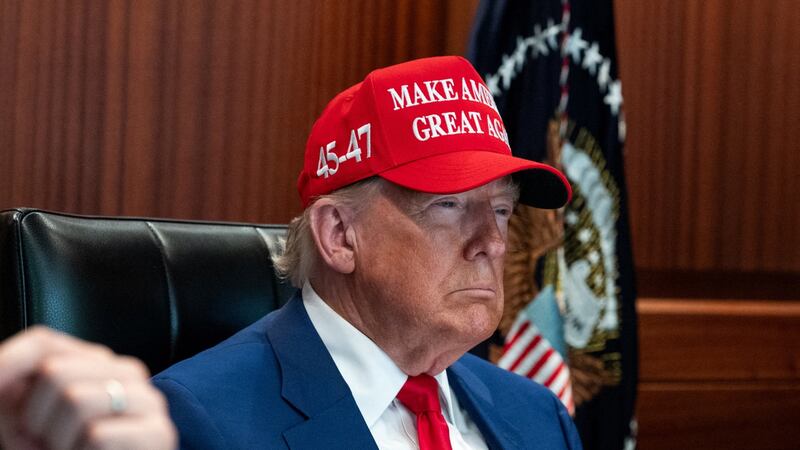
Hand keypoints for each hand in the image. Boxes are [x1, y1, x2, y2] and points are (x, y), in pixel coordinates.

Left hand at [0, 326, 176, 449]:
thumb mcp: (32, 423)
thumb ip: (15, 391)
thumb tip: (2, 367)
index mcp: (97, 362)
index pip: (43, 342)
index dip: (8, 362)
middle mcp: (128, 372)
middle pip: (54, 370)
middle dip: (34, 418)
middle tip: (43, 443)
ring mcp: (148, 400)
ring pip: (75, 399)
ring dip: (57, 440)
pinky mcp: (158, 432)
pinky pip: (97, 434)